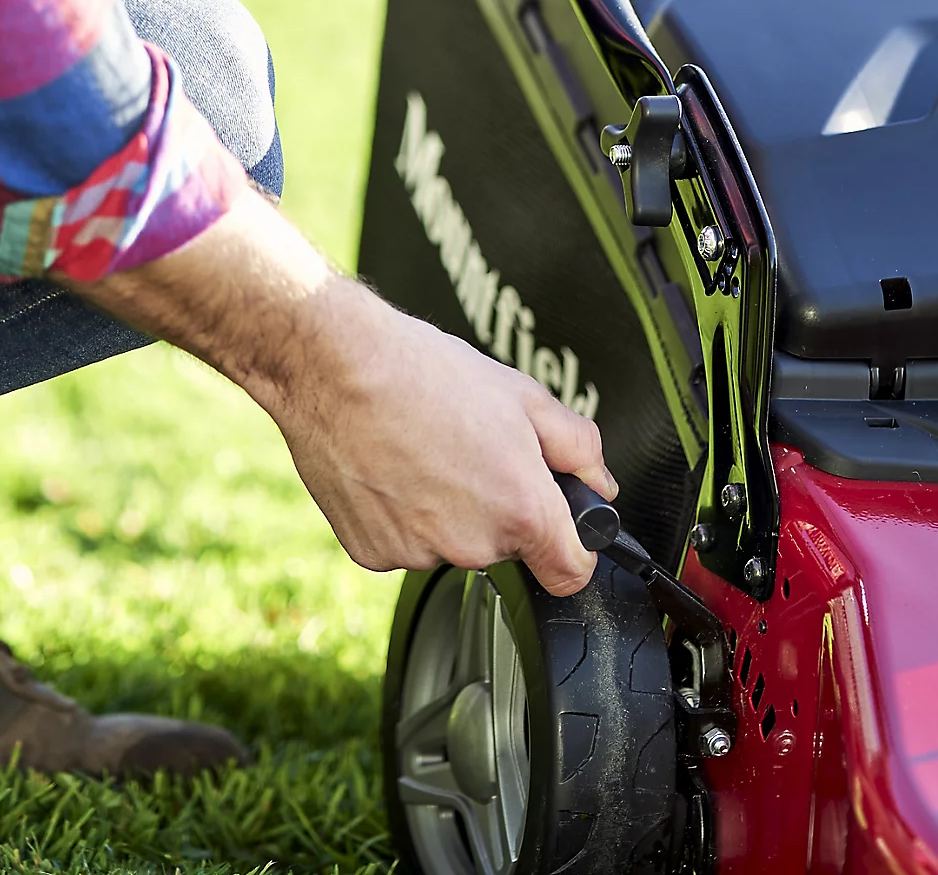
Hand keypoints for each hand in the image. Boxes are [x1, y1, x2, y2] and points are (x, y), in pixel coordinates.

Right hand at [96, 188, 613, 594]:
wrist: (336, 365)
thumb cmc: (425, 371)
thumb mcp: (520, 393)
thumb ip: (576, 446)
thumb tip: (601, 483)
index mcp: (522, 507)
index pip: (571, 572)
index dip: (572, 548)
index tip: (558, 527)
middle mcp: (474, 544)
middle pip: (505, 547)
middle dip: (498, 507)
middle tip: (469, 449)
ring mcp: (419, 554)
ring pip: (450, 544)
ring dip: (446, 511)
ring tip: (422, 448)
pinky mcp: (372, 554)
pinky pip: (403, 544)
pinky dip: (400, 516)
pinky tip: (389, 466)